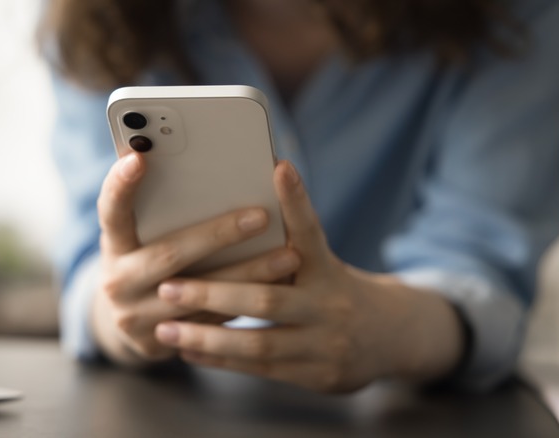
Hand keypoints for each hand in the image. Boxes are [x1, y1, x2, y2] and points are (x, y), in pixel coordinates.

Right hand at [92, 153, 301, 366]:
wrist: (129, 322)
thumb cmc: (146, 259)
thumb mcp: (141, 235)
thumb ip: (161, 210)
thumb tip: (213, 163)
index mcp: (114, 244)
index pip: (110, 209)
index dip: (120, 184)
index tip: (139, 157)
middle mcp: (118, 280)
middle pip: (169, 254)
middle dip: (218, 234)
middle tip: (260, 217)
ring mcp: (135, 316)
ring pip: (198, 294)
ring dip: (247, 274)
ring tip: (288, 256)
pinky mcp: (159, 342)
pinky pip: (211, 321)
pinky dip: (245, 301)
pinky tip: (278, 287)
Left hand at [154, 161, 463, 391]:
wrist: (391, 337)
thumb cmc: (336, 288)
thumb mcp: (323, 262)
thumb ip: (288, 242)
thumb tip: (247, 197)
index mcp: (328, 268)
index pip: (310, 230)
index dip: (295, 200)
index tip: (279, 168)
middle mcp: (329, 304)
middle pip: (266, 299)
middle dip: (213, 294)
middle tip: (169, 285)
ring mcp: (325, 343)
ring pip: (259, 342)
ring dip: (209, 336)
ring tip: (167, 328)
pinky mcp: (317, 374)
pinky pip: (261, 368)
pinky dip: (222, 359)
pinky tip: (189, 351)